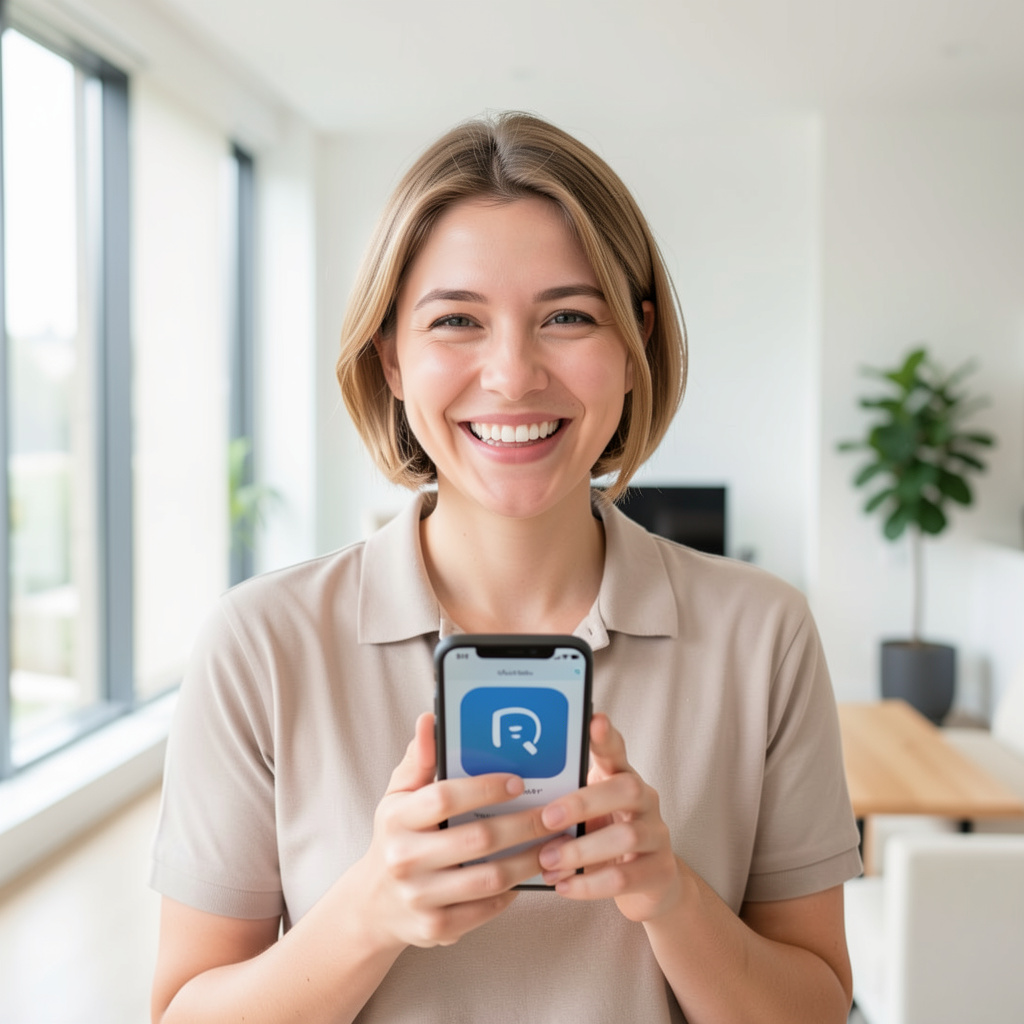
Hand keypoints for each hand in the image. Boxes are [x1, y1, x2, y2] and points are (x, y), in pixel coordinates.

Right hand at [356, 712, 551, 950]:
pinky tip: (531, 874)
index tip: (518, 781)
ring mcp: (420, 898)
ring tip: (556, 844)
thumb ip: (418, 758)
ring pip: (490, 879)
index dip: (485, 788)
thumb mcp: (397, 796)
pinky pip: (486, 909)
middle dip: (524, 825)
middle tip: (555, 814)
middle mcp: (404, 859)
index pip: (444, 798)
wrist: (371, 905)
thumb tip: (430, 719)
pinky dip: (513, 892)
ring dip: (529, 860)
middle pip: (477, 840)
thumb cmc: (396, 837)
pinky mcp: (436, 929)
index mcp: (396, 819)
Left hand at [536, 713, 683, 921]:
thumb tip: (514, 795)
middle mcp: (646, 801)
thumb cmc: (606, 838)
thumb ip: (565, 800)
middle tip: (547, 818)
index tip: (594, 720)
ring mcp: (658, 835)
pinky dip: (589, 884)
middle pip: (626, 789)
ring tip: (547, 860)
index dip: (606, 737)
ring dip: (580, 850)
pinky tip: (563, 886)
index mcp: (623, 778)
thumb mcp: (588, 813)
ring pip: (626, 836)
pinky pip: (625, 877)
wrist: (650, 884)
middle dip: (583, 803)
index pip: (617, 751)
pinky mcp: (660, 871)